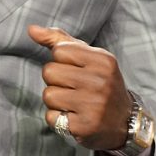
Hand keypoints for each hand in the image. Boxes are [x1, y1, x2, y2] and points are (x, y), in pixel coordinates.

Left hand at [29, 24, 132, 150]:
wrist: (124, 121)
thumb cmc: (100, 82)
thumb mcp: (89, 56)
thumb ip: (60, 40)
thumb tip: (31, 29)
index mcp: (102, 60)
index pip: (59, 51)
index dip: (61, 60)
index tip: (75, 69)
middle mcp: (100, 81)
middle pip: (49, 72)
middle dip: (55, 80)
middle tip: (72, 87)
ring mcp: (93, 105)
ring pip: (48, 95)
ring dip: (55, 100)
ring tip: (72, 102)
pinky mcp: (84, 126)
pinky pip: (51, 117)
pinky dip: (57, 118)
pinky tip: (73, 116)